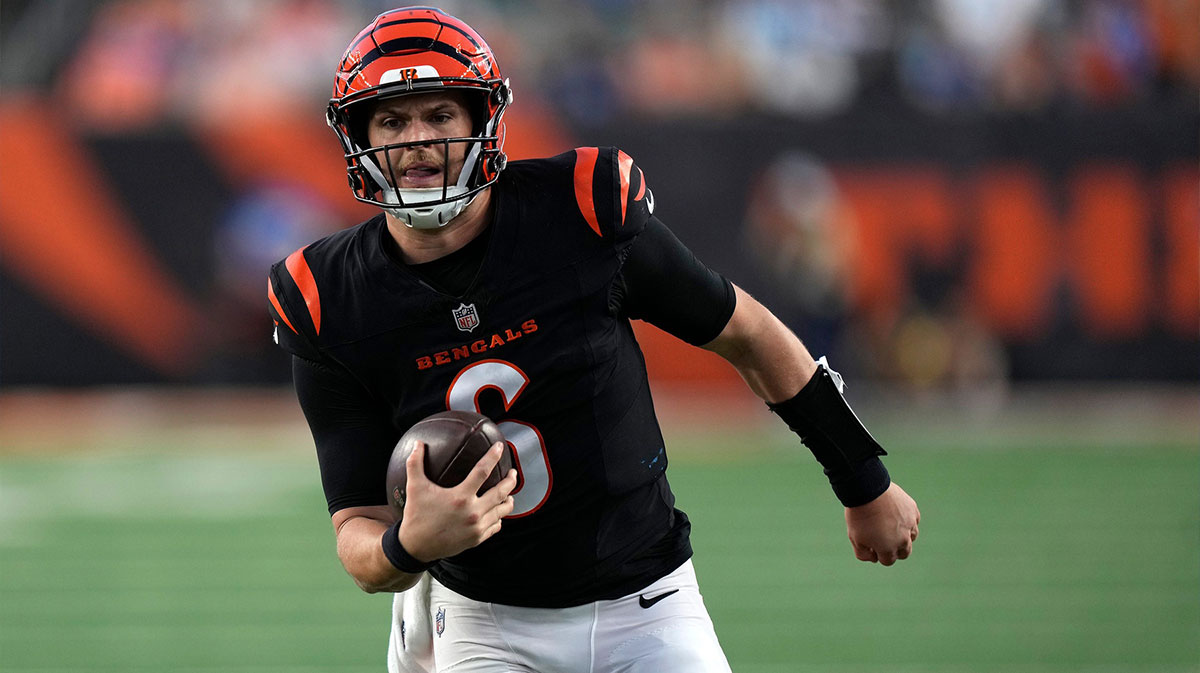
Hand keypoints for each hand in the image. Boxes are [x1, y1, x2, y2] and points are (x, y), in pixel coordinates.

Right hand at [396, 441, 517, 562]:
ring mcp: (477, 527)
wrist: (416, 547)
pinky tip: (497, 512)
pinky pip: (496, 526)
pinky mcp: (477, 539)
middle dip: (511, 480)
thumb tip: (418, 444)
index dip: (493, 456)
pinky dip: (499, 517)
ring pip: (503, 511)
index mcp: (460, 497)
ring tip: (509, 492)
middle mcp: (472, 512)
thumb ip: (415, 463)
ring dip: (509, 499)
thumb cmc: (416, 516)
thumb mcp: (415, 488)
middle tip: (512, 472)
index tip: (499, 447)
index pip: (482, 471)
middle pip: (501, 492)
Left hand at [844, 482, 919, 565]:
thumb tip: (874, 558)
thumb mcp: (855, 538)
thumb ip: (863, 554)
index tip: (871, 544)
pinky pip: (913, 521)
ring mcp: (910, 524)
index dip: (879, 554)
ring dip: (903, 536)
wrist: (867, 490)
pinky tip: (895, 515)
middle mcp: (903, 539)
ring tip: (890, 526)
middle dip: (894, 549)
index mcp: (889, 549)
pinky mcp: (913, 510)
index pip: (888, 560)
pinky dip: (907, 521)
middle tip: (883, 538)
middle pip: (904, 553)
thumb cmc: (859, 515)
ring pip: (912, 537)